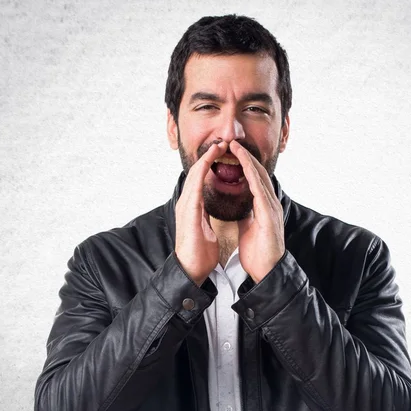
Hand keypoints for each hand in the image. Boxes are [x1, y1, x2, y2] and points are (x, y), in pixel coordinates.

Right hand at [175, 140, 227, 285]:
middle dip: (209, 156)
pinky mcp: (188, 211)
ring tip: (217, 145)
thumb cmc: (200, 252)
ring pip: (195, 175)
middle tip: (222, 141)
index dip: (211, 165)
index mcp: (193, 207)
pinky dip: (202, 172)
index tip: (224, 154)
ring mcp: (186, 205)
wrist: (191, 269)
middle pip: (198, 172)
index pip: (202, 180)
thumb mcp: (205, 228)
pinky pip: (195, 186)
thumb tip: (208, 210)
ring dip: (206, 158)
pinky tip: (208, 162)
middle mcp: (187, 203)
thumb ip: (205, 216)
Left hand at [230, 140, 284, 282]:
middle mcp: (270, 204)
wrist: (266, 271)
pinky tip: (245, 167)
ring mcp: (271, 209)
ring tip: (237, 148)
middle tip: (233, 142)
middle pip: (258, 174)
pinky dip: (252, 177)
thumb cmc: (258, 253)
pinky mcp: (269, 216)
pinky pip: (260, 192)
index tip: (232, 153)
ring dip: (248, 161)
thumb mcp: (249, 229)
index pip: (254, 180)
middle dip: (246, 157)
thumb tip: (241, 208)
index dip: (244, 165)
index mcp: (264, 207)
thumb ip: (247, 216)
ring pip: (260, 178)